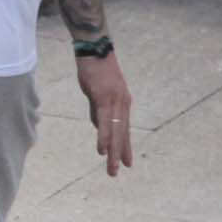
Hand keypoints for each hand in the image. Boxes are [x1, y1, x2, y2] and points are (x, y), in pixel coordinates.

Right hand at [79, 51, 135, 174]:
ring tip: (112, 167)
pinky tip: (103, 149)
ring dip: (113, 150)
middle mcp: (122, 104)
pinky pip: (105, 121)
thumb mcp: (97, 94)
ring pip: (115, 130)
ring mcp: (115, 101)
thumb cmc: (96, 71)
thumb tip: (99, 126)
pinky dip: (105, 136)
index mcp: (122, 104)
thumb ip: (98, 111)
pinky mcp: (104, 97)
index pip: (125, 130)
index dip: (125, 147)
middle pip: (122, 133)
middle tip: (117, 172)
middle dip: (120, 154)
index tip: (127, 163)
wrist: (95, 49)